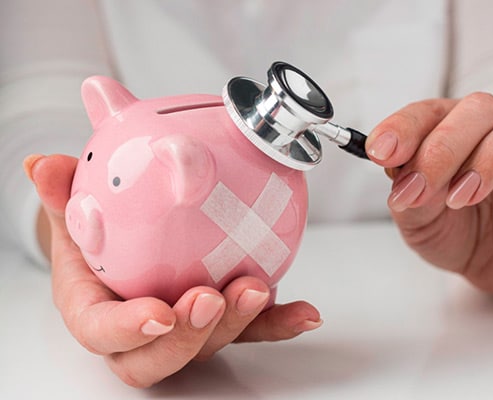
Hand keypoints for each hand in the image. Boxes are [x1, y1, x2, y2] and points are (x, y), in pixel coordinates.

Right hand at [24, 154, 321, 387]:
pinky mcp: (224, 322)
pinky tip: (307, 311)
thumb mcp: (78, 208)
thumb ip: (64, 190)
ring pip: (211, 343)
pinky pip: (254, 329)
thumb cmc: (99, 235)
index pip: (103, 332)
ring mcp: (188, 330)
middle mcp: (143, 331)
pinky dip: (279, 322)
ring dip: (239, 322)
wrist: (126, 245)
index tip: (158, 312)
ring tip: (258, 287)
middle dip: (189, 337)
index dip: (129, 331)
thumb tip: (41, 164)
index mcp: (98, 310)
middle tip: (210, 298)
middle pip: (159, 356)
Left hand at [365, 93, 492, 294]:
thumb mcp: (419, 223)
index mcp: (446, 132)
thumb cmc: (453, 234)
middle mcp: (488, 129)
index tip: (381, 152)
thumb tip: (402, 175)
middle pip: (473, 110)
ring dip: (488, 155)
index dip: (402, 128)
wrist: (490, 266)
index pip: (425, 114)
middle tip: (424, 187)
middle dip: (442, 149)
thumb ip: (410, 196)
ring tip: (464, 195)